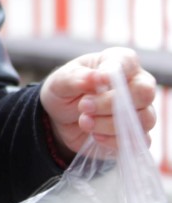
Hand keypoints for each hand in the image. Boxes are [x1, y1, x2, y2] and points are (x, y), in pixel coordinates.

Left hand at [38, 46, 157, 157]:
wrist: (61, 120)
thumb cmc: (64, 92)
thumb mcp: (59, 82)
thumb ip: (75, 78)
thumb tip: (96, 77)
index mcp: (117, 62)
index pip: (128, 61)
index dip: (116, 71)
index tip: (98, 80)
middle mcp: (136, 85)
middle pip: (143, 93)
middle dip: (110, 103)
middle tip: (84, 106)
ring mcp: (141, 111)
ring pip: (142, 119)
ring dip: (108, 123)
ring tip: (84, 122)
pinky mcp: (137, 134)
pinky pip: (138, 140)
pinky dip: (113, 140)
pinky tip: (95, 135)